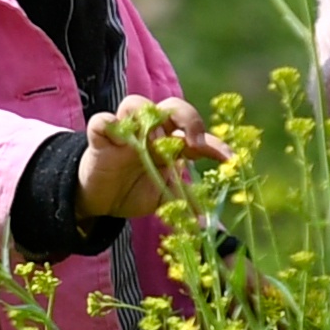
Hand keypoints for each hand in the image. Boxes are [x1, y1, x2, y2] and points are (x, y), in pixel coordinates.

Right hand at [76, 95, 228, 222]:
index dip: (215, 144)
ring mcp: (124, 132)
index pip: (196, 135)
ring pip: (135, 103)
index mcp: (169, 142)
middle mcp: (149, 131)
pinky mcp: (99, 138)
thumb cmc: (134, 190)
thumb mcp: (164, 197)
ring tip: (155, 143)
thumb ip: (186, 202)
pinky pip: (102, 121)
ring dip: (148, 118)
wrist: (100, 202)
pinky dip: (110, 124)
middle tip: (194, 143)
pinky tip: (119, 140)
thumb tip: (213, 226)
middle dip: (187, 118)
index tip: (229, 159)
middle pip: (171, 105)